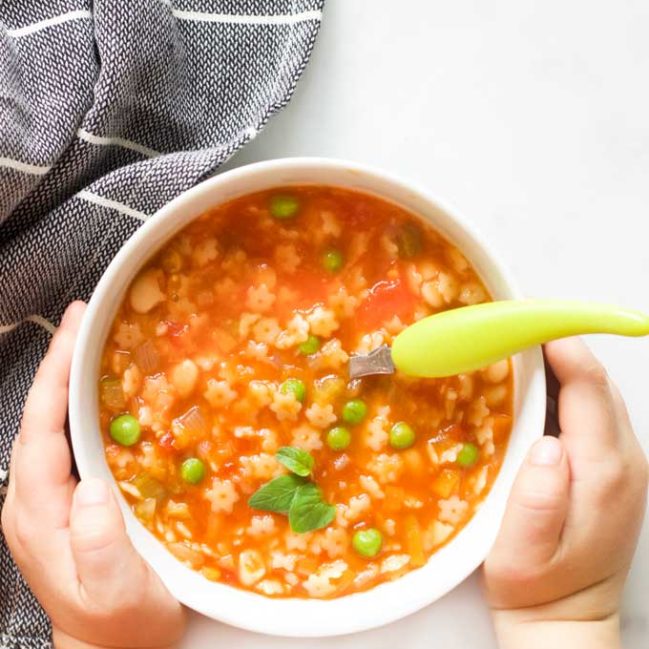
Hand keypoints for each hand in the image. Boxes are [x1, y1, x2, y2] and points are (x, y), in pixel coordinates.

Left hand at [1, 302, 185, 648]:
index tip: (76, 330)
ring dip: (72, 378)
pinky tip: (105, 389)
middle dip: (60, 363)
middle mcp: (31, 498)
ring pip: (53, 424)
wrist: (110, 647)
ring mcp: (46, 496)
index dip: (57, 377)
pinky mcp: (65, 497)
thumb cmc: (119, 622)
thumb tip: (90, 485)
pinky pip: (69, 439)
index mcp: (36, 513)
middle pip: (41, 417)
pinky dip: (83, 405)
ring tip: (95, 340)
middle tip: (87, 318)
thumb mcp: (115, 590)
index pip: (40, 430)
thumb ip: (98, 542)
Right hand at [484, 338, 647, 648]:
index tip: (528, 319)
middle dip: (561, 345)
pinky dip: (569, 388)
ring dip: (565, 364)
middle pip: (598, 383)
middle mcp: (625, 463)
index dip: (562, 346)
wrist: (566, 618)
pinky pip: (596, 412)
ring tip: (522, 347)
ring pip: (598, 394)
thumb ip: (535, 500)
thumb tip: (545, 443)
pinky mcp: (617, 470)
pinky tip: (539, 386)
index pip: (589, 389)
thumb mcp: (517, 555)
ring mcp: (626, 466)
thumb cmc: (534, 586)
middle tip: (516, 324)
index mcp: (602, 475)